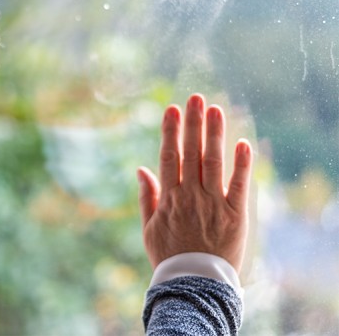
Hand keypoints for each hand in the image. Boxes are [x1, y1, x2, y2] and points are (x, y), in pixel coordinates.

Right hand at [137, 94, 252, 272]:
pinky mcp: (235, 214)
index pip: (169, 156)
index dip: (170, 131)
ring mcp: (214, 203)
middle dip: (193, 123)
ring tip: (214, 109)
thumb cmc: (168, 256)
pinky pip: (239, 185)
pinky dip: (241, 164)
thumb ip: (146, 196)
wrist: (194, 284)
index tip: (171, 109)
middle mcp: (191, 195)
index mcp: (169, 197)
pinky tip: (242, 143)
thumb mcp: (149, 227)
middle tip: (195, 98)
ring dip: (214, 134)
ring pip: (214, 162)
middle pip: (191, 152)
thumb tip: (140, 168)